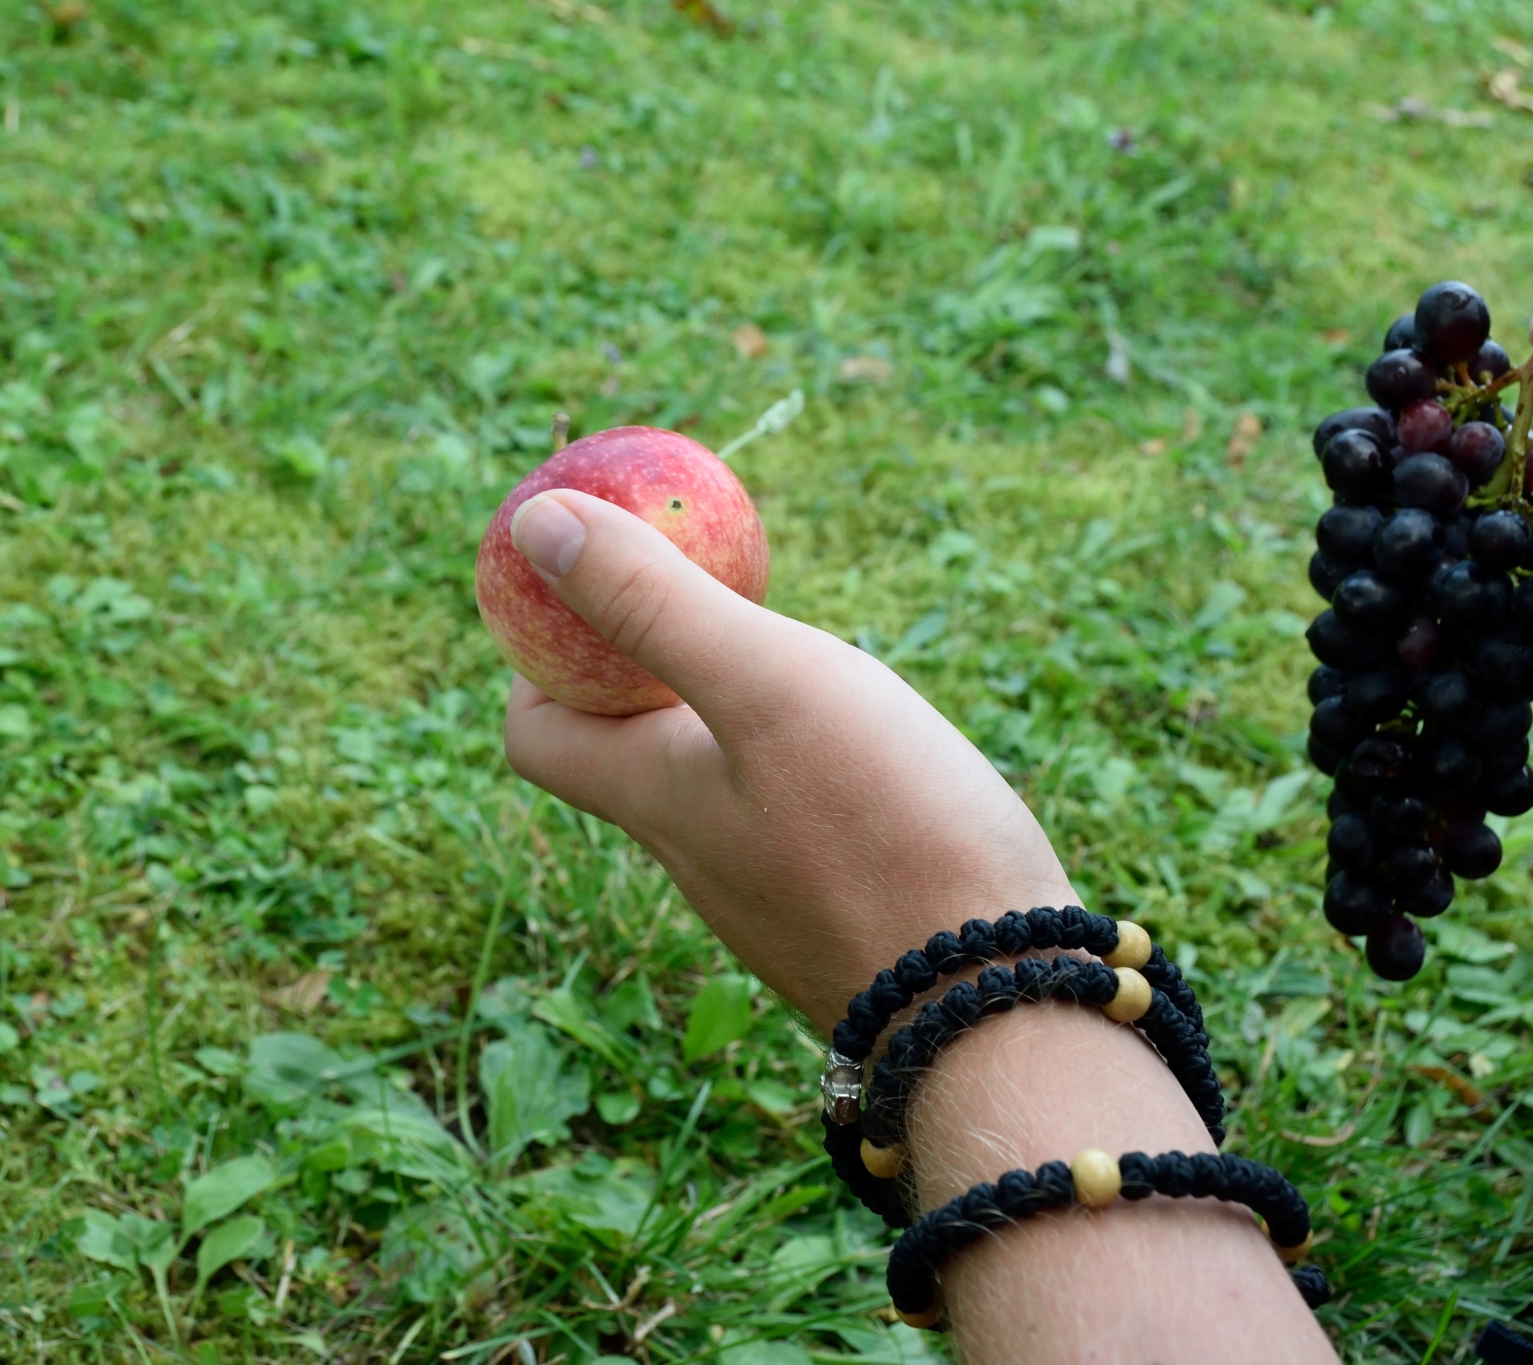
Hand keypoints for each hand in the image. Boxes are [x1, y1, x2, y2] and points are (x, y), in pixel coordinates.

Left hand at [499, 489, 1078, 1026]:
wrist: (1000, 1005)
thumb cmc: (885, 832)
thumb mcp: (767, 686)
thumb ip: (652, 606)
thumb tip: (533, 527)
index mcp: (653, 796)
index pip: (536, 732)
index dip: (538, 656)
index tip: (593, 585)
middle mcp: (696, 854)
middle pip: (627, 753)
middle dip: (645, 665)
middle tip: (713, 591)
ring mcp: (770, 895)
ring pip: (717, 786)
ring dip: (732, 713)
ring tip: (803, 660)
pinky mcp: (841, 915)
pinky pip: (791, 822)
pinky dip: (803, 766)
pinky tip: (876, 746)